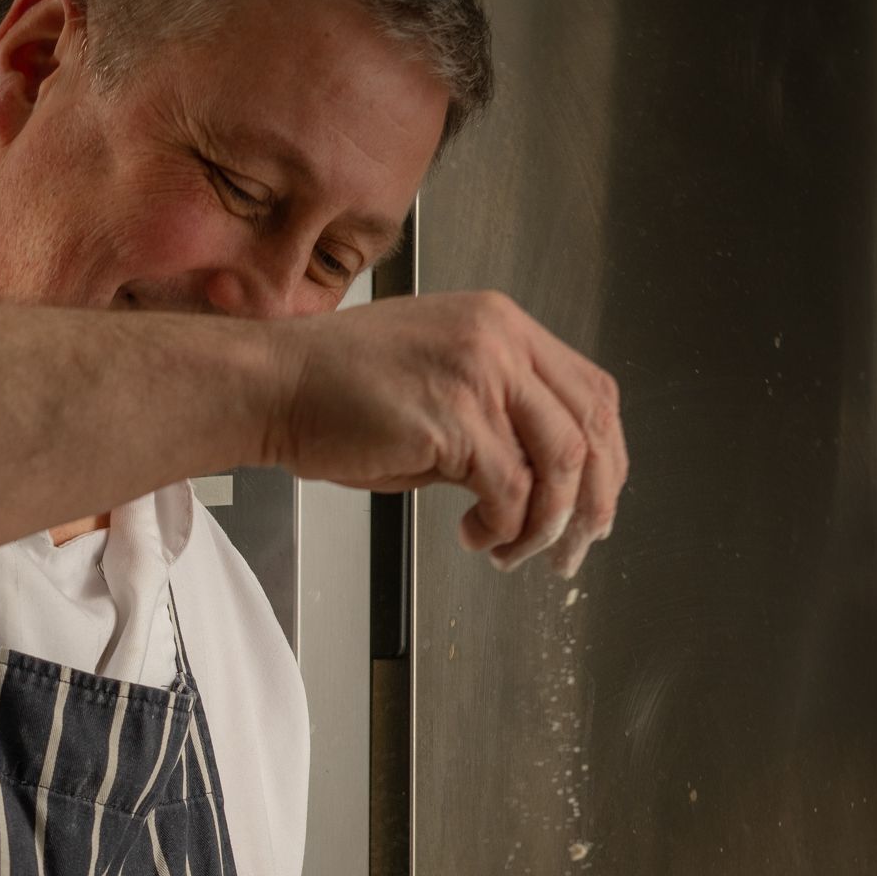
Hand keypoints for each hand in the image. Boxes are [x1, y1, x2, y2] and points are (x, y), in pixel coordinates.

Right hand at [268, 291, 626, 576]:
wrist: (271, 387)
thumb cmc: (333, 391)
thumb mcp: (435, 382)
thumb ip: (492, 413)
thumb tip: (536, 479)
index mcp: (500, 324)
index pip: (591, 391)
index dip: (605, 458)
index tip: (593, 504)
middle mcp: (499, 340)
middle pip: (591, 427)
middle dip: (591, 503)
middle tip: (573, 549)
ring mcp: (479, 375)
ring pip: (561, 463)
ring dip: (546, 524)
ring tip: (515, 551)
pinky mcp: (453, 420)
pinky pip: (509, 491)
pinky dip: (501, 528)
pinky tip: (473, 536)